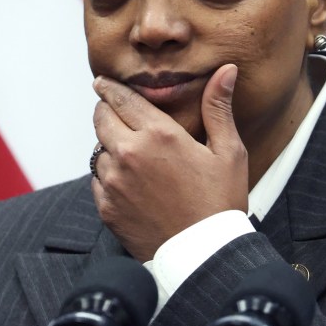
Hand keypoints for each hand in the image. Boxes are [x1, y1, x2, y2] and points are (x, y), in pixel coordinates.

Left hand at [91, 63, 248, 260]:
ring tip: (135, 158)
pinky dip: (109, 177)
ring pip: (98, 150)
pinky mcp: (106, 207)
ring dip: (110, 148)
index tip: (102, 83)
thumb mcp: (229, 153)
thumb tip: (226, 70)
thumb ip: (218, 107)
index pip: (121, 98)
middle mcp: (129, 154)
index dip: (110, 88)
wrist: (203, 255)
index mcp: (159, 135)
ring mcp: (114, 182)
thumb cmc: (220, 203)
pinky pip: (97, 180)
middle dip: (107, 112)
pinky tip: (131, 184)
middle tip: (118, 114)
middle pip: (100, 118)